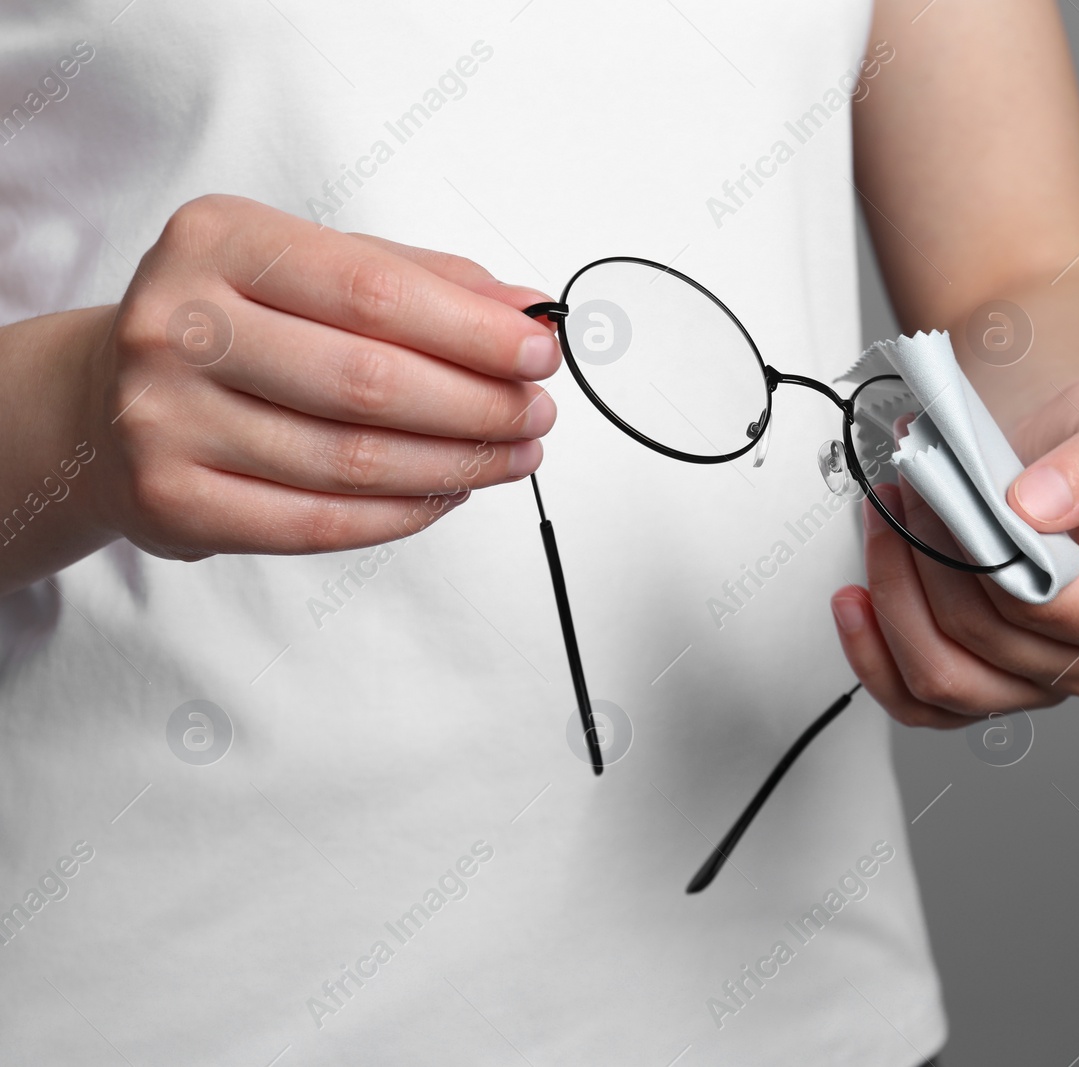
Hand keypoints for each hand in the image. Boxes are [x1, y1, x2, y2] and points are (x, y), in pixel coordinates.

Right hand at [77, 194, 557, 560]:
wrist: (104, 397)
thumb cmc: (233, 323)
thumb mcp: (314, 269)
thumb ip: (422, 281)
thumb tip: (526, 312)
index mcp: (218, 241)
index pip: (375, 291)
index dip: (474, 332)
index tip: (540, 352)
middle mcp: (178, 325)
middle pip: (369, 382)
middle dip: (479, 405)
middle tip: (536, 412)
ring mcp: (165, 419)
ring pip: (353, 461)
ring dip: (458, 465)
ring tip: (513, 454)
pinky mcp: (173, 501)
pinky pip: (320, 522)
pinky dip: (405, 512)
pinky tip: (450, 491)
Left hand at [830, 375, 1078, 727]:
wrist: (1062, 456)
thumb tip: (1035, 507)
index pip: (1042, 605)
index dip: (978, 553)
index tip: (942, 494)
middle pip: (980, 638)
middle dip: (926, 555)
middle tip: (907, 487)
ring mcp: (1033, 684)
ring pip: (941, 679)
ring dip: (894, 597)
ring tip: (882, 523)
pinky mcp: (982, 686)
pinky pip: (916, 702)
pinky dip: (873, 654)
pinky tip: (855, 601)